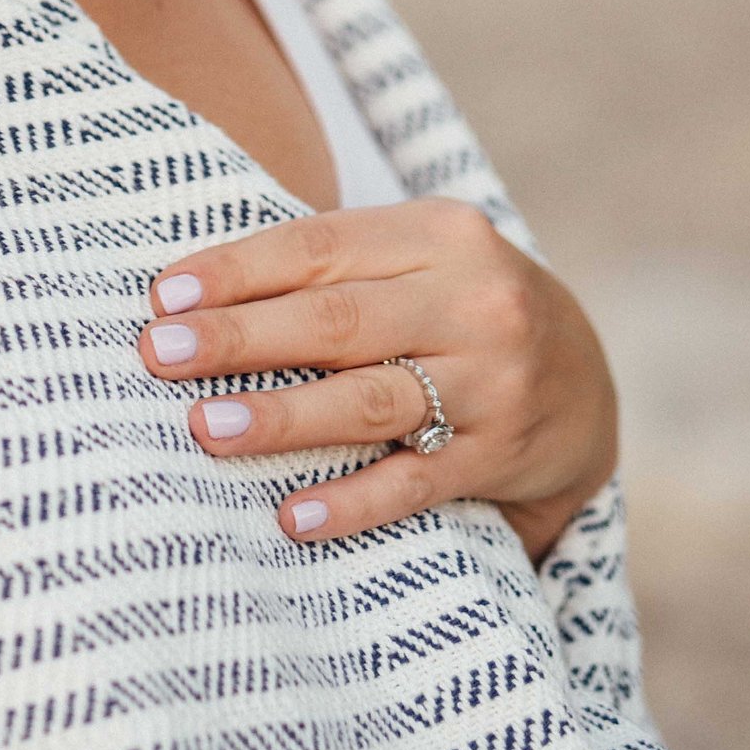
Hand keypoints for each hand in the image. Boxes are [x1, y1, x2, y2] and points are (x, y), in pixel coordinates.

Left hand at [136, 198, 618, 558]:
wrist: (588, 382)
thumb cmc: (457, 308)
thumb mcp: (417, 261)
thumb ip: (334, 268)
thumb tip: (192, 294)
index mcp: (440, 233)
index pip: (319, 247)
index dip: (236, 270)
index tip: (163, 297)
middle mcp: (474, 300)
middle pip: (337, 319)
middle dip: (241, 338)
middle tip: (162, 355)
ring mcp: (494, 381)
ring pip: (371, 398)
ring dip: (282, 415)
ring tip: (205, 429)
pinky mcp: (504, 455)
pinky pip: (416, 482)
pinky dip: (353, 500)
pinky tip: (293, 515)